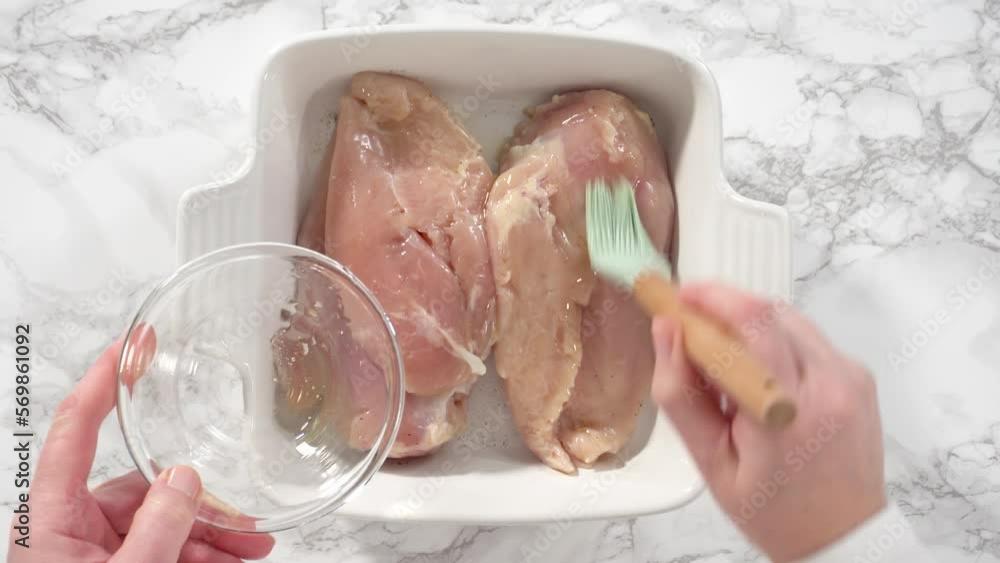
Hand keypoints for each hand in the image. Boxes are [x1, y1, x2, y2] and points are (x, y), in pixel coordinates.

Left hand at [8, 336, 275, 561]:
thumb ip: (155, 528)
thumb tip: (184, 479)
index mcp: (50, 518)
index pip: (74, 431)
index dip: (102, 383)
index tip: (129, 347)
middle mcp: (68, 527)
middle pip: (140, 489)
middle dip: (201, 502)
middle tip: (248, 516)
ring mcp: (90, 551)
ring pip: (159, 524)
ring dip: (210, 536)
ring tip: (255, 548)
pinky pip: (160, 552)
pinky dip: (198, 557)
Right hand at [651, 283, 885, 561]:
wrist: (842, 534)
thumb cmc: (774, 509)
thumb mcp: (710, 462)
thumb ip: (680, 394)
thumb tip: (666, 331)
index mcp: (784, 412)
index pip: (750, 322)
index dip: (708, 297)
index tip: (677, 299)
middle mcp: (827, 385)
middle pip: (768, 311)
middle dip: (723, 309)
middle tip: (692, 332)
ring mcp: (849, 378)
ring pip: (788, 319)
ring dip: (749, 326)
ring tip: (727, 365)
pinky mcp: (858, 376)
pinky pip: (808, 338)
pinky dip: (776, 344)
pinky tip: (761, 379)